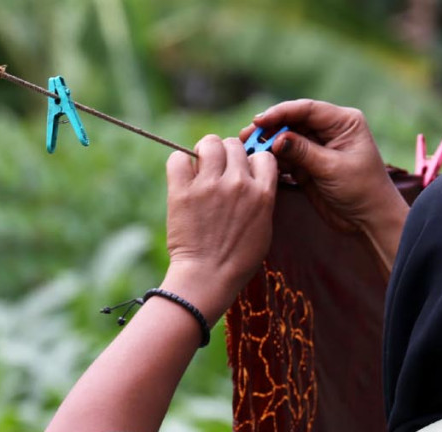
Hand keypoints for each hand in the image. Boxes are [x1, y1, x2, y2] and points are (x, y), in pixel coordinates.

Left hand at [165, 134, 278, 322]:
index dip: (252, 161)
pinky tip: (183, 175)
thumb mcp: (264, 229)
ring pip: (209, 144)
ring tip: (201, 167)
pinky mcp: (182, 191)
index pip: (263, 155)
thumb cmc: (238, 260)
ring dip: (205, 152)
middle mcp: (238, 184)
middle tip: (219, 170)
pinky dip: (180, 163)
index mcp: (262, 194)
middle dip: (227, 154)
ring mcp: (209, 186)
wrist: (208, 277)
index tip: (243, 172)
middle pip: (234, 145)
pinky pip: (178, 158)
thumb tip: (254, 180)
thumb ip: (262, 200)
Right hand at [241, 100, 408, 271]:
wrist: (369, 220)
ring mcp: (318, 148)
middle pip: (293, 122)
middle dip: (270, 128)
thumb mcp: (332, 168)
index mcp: (343, 122)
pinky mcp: (309, 166)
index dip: (281, 112)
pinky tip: (259, 163)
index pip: (307, 110)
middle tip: (247, 136)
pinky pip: (287, 158)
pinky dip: (274, 160)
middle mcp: (330, 130)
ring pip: (287, 139)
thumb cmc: (361, 190)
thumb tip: (276, 139)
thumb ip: (303, 152)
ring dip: (268, 145)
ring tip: (247, 149)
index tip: (259, 121)